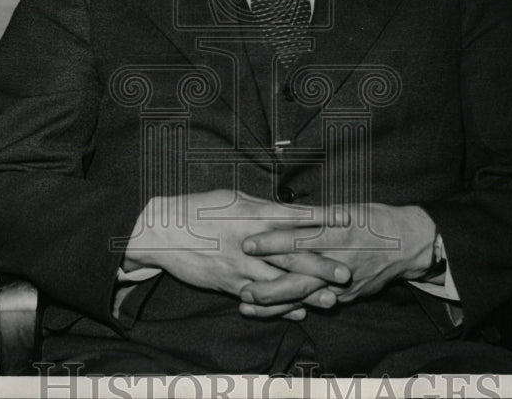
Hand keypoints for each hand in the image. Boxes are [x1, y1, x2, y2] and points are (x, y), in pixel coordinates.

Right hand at [123, 190, 350, 319]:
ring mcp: (239, 266)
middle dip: (320, 265)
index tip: (347, 220)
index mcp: (252, 215)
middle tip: (347, 273)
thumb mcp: (234, 199)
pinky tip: (299, 313)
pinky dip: (280, 308)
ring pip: (279, 283)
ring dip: (306, 293)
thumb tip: (288, 209)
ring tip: (331, 300)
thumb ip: (262, 208)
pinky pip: (260, 299)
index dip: (322, 219)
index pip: (294, 217)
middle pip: (291, 256)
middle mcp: (249, 242)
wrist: (163, 232)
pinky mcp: (229, 285)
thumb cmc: (200, 209)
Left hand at [239, 203, 436, 308]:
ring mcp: (343, 284)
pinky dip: (294, 307)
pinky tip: (273, 311)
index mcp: (338, 234)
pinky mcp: (347, 296)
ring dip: (275, 303)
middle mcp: (339, 261)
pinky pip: (316, 303)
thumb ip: (315, 217)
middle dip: (268, 285)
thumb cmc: (375, 220)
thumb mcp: (346, 209)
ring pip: (304, 296)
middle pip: (298, 277)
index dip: (272, 243)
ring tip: (247, 304)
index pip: (299, 239)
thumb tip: (282, 213)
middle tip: (241, 287)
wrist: (410, 245)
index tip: (248, 242)